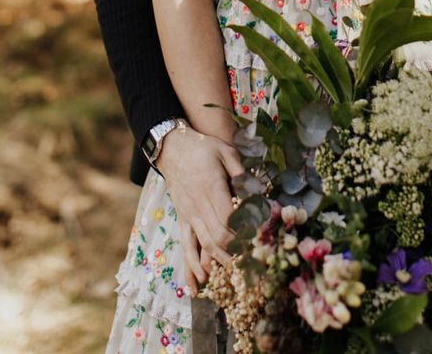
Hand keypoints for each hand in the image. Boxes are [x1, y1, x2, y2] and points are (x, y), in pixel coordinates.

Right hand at [157, 125, 243, 295]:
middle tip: (255, 265)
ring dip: (220, 263)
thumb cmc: (203, 147)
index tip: (259, 243)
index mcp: (211, 187)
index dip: (244, 234)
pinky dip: (191, 267)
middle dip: (237, 254)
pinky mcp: (182, 219)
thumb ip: (240, 171)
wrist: (171, 148)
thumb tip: (256, 189)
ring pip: (204, 245)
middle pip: (218, 237)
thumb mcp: (225, 151)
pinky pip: (186, 246)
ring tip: (235, 278)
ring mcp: (188, 215)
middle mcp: (198, 205)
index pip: (229, 219)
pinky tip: (197, 284)